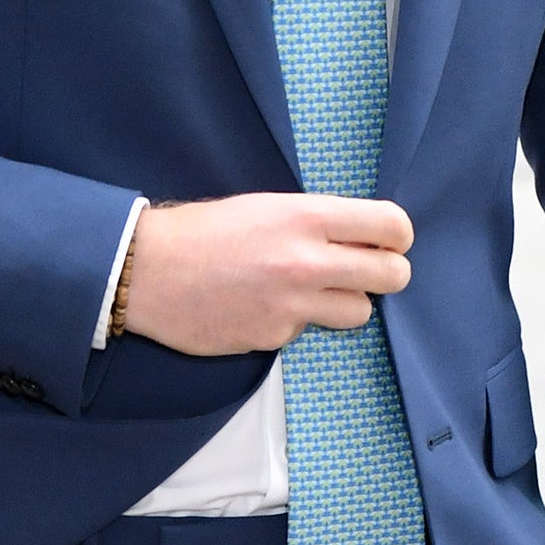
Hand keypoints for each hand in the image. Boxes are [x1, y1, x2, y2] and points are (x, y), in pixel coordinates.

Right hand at [124, 194, 412, 357]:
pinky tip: (263, 305)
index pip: (392, 226)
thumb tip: (363, 236)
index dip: (397, 236)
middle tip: (367, 269)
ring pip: (361, 311)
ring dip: (345, 301)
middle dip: (387, 272)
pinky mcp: (274, 338)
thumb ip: (318, 222)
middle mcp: (307, 262)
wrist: (146, 271)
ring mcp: (292, 305)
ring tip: (311, 289)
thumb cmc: (204, 231)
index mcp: (307, 217)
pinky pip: (308, 331)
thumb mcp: (267, 206)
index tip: (388, 241)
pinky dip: (295, 321)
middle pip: (393, 276)